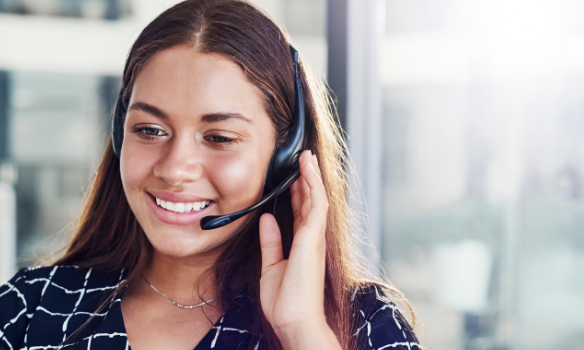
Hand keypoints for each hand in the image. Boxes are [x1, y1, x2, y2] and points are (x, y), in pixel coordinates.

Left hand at [258, 150, 341, 348]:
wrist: (294, 321)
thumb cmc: (285, 303)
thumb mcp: (270, 266)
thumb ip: (271, 241)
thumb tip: (267, 219)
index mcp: (302, 246)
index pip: (302, 213)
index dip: (299, 193)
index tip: (294, 176)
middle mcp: (312, 240)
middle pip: (311, 202)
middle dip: (308, 179)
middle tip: (303, 159)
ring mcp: (314, 238)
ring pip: (316, 199)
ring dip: (311, 176)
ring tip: (306, 157)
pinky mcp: (313, 239)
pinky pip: (316, 206)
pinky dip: (312, 186)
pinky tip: (307, 171)